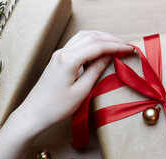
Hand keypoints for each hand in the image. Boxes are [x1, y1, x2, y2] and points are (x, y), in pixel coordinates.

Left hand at [13, 31, 133, 133]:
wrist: (34, 113)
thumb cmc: (57, 107)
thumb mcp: (81, 91)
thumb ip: (96, 70)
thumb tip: (108, 56)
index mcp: (68, 60)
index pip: (97, 46)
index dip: (116, 46)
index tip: (130, 49)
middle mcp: (63, 52)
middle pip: (91, 37)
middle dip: (110, 39)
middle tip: (126, 46)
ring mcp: (59, 54)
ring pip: (83, 37)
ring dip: (101, 38)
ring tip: (115, 44)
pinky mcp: (58, 59)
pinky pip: (77, 43)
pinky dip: (91, 42)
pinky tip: (99, 49)